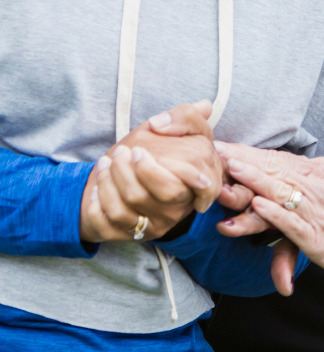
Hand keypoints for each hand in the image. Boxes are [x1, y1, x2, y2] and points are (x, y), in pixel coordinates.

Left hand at [80, 101, 222, 242]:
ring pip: (126, 211)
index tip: (137, 151)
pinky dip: (97, 205)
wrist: (140, 173)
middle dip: (128, 172)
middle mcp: (180, 208)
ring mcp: (158, 224)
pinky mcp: (136, 235)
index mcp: (199, 182)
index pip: (189, 185)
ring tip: (104, 163)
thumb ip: (186, 116)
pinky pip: (110, 225)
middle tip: (119, 153)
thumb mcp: (185, 127)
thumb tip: (160, 123)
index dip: (156, 171)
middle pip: (154, 196)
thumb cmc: (165, 148)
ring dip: (108, 183)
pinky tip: (96, 188)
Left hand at [218, 145, 323, 302]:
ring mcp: (319, 210)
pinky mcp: (318, 236)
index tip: (225, 145)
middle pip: (276, 169)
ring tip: (233, 169)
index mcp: (320, 173)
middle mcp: (320, 185)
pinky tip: (258, 204)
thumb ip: (300, 189)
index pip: (279, 158)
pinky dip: (275, 212)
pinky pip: (292, 221)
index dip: (250, 152)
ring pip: (282, 190)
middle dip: (245, 160)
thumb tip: (271, 185)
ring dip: (255, 179)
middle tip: (218, 150)